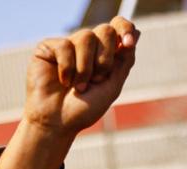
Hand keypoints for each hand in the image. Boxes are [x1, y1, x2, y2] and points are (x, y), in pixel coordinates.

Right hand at [23, 16, 138, 134]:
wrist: (58, 123)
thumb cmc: (84, 109)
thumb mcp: (112, 87)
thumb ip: (124, 61)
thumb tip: (137, 33)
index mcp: (105, 53)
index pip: (118, 27)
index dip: (126, 29)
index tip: (130, 42)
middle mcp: (87, 46)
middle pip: (105, 30)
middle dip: (105, 60)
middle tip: (97, 80)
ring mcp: (68, 45)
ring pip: (86, 37)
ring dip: (86, 68)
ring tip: (78, 87)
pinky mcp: (49, 48)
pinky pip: (65, 46)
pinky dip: (67, 68)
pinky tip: (63, 81)